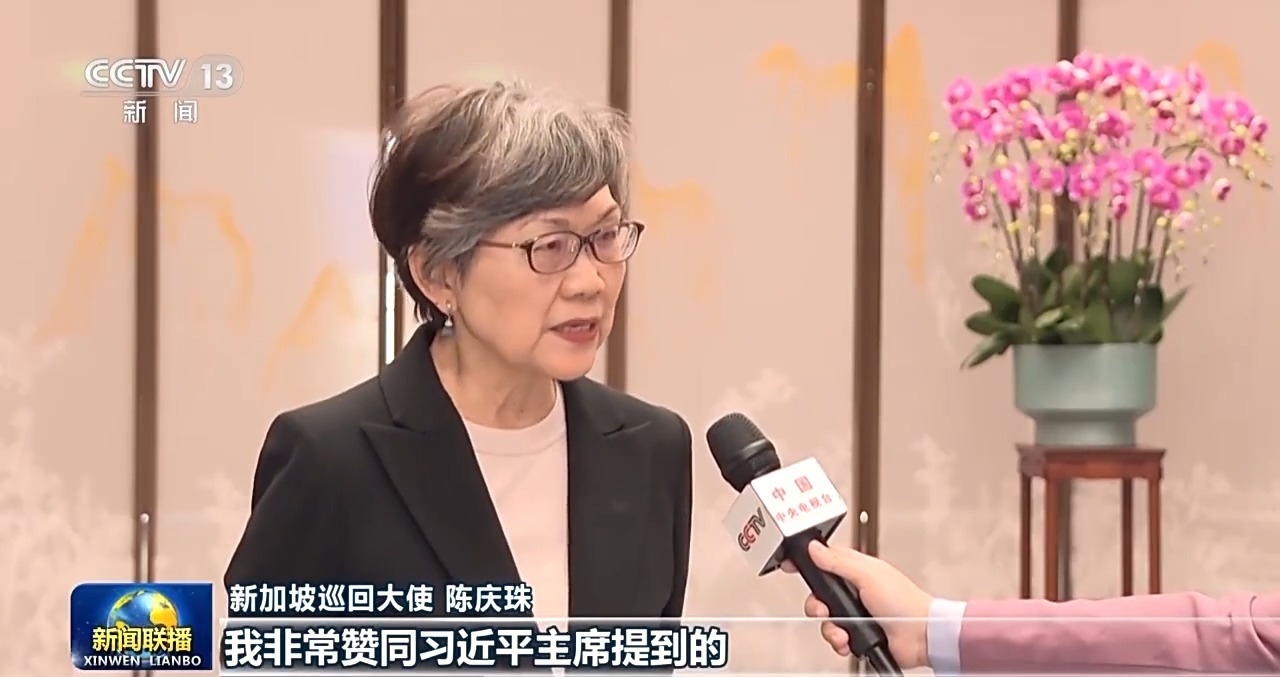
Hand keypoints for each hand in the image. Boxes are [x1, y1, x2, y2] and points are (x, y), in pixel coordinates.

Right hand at [782, 541, 932, 669]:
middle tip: (824, 609)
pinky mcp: (857, 635)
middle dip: (817, 605)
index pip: (824, 561)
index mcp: (855, 571)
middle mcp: (853, 592)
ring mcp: (855, 614)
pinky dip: (839, 642)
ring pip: (825, 620)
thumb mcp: (867, 574)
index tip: (791, 565)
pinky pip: (836, 638)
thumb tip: (814, 548)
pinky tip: (848, 641)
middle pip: (819, 594)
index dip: (807, 562)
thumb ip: (838, 561)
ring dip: (830, 628)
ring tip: (843, 632)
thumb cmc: (904, 602)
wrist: (920, 636)